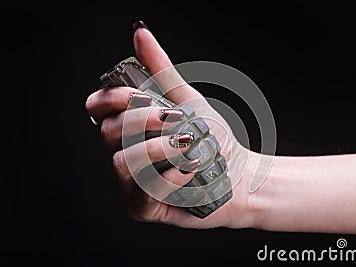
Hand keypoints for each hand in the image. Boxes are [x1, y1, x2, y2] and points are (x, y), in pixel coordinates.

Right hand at [85, 24, 259, 228]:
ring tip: (188, 145)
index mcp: (129, 128)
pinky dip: (173, 177)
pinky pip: (144, 192)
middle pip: (109, 133)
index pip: (97, 109)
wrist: (239, 173)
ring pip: (122, 162)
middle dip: (144, 120)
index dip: (111, 98)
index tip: (140, 94)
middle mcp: (124, 154)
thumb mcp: (186, 98)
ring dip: (160, 148)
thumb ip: (160, 69)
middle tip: (175, 118)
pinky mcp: (144, 207)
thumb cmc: (213, 138)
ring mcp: (131, 183)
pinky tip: (190, 171)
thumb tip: (140, 34)